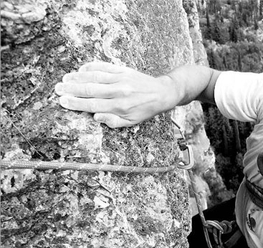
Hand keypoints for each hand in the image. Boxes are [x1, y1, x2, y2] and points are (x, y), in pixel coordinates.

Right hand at [55, 62, 176, 127]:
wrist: (161, 93)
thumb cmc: (144, 110)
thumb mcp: (131, 122)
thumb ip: (113, 122)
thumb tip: (95, 116)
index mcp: (119, 107)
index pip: (92, 105)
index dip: (75, 103)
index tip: (62, 101)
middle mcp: (119, 92)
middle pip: (90, 90)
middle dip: (71, 89)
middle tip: (57, 89)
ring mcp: (120, 79)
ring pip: (94, 77)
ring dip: (78, 78)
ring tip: (65, 79)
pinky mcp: (123, 70)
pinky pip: (104, 67)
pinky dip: (91, 67)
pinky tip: (81, 69)